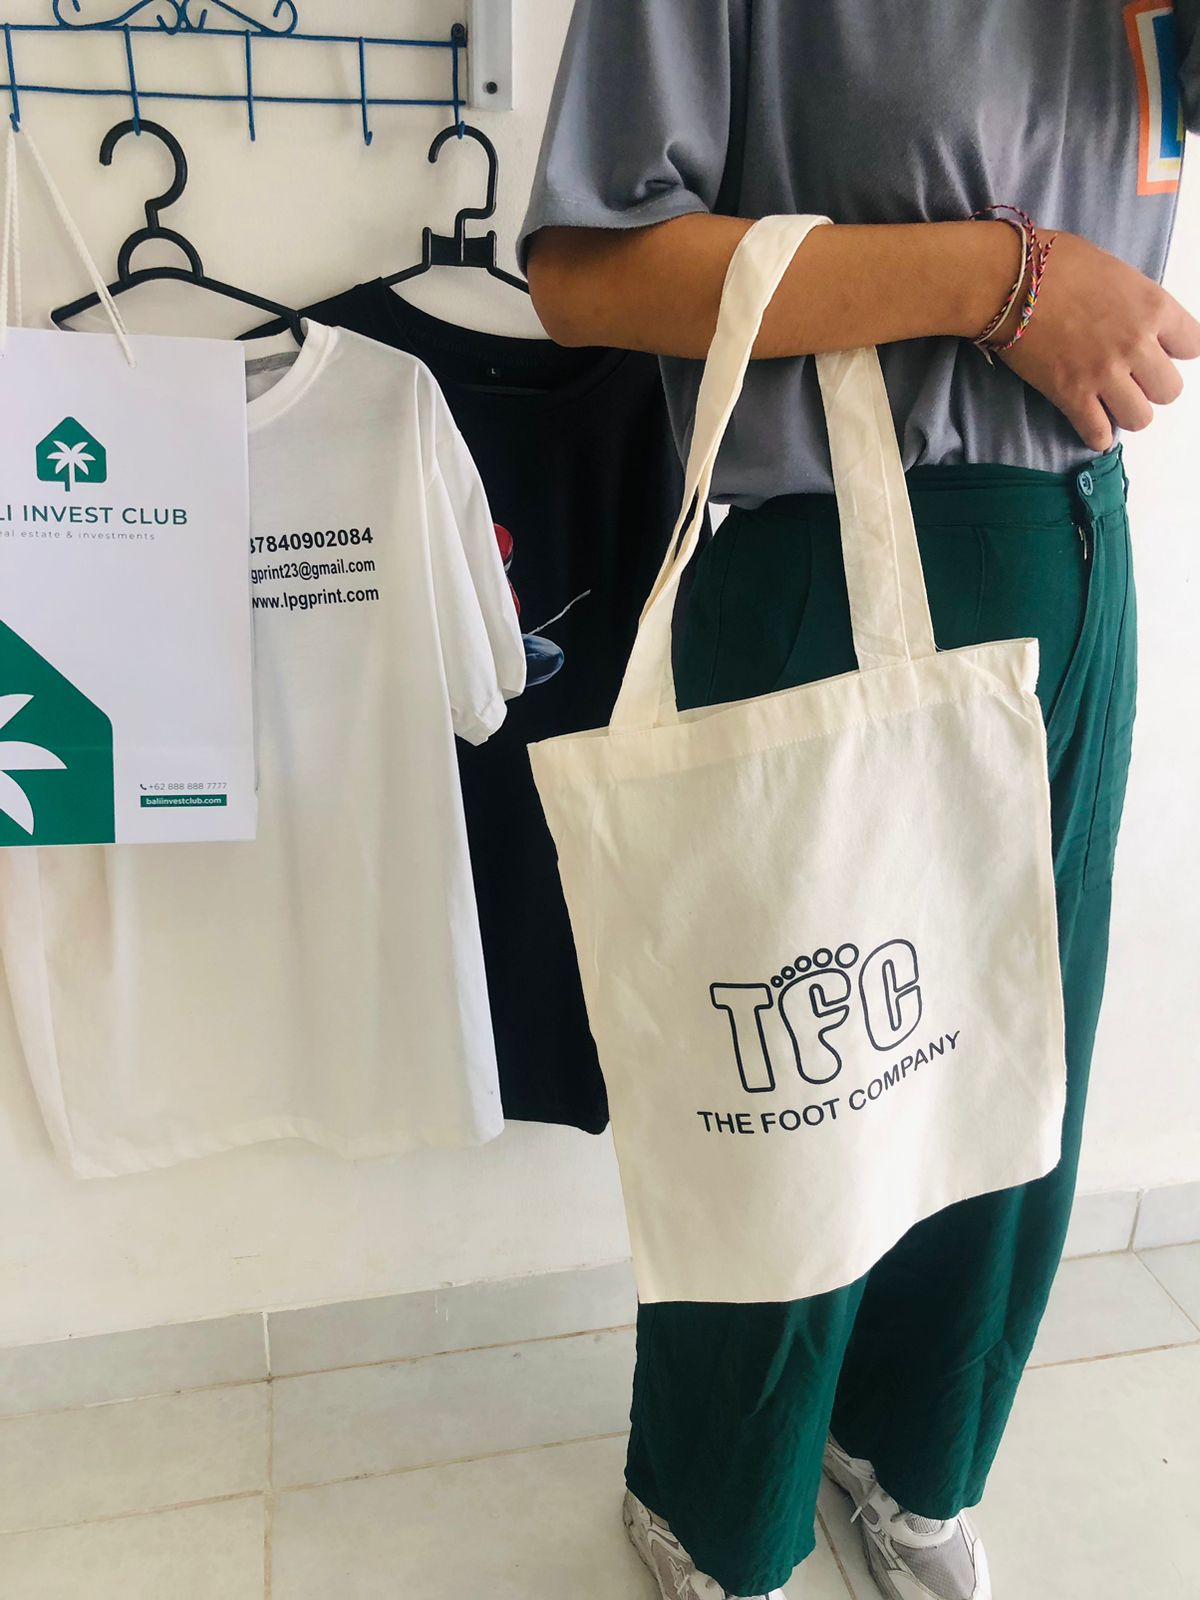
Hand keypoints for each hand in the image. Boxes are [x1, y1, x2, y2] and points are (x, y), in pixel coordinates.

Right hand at [999, 232, 1199, 452]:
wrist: (1009, 280)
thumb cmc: (1056, 263)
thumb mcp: (1116, 271)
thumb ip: (1135, 303)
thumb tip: (1134, 321)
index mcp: (1153, 307)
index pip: (1192, 346)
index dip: (1173, 352)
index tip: (1156, 351)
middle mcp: (1137, 344)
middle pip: (1170, 390)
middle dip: (1152, 387)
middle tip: (1132, 380)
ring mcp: (1104, 373)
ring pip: (1140, 419)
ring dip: (1128, 413)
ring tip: (1112, 403)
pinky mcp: (1071, 395)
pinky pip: (1098, 433)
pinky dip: (1097, 435)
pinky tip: (1093, 427)